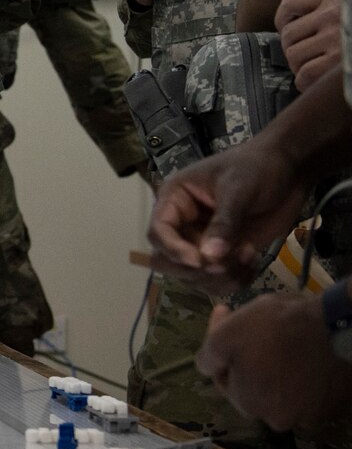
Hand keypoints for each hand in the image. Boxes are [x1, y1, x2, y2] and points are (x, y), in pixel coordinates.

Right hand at [147, 140, 305, 296]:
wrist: (289, 169)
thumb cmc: (256, 168)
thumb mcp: (238, 189)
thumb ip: (224, 223)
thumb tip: (209, 257)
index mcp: (175, 200)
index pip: (158, 232)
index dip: (173, 250)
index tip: (199, 262)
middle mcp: (183, 224)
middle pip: (169, 261)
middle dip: (196, 270)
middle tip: (226, 265)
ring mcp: (203, 241)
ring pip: (193, 276)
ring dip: (219, 278)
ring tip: (247, 258)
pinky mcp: (225, 254)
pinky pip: (218, 280)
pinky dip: (234, 280)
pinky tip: (252, 262)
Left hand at [196, 295, 351, 431]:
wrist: (334, 324)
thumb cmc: (272, 329)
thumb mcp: (224, 336)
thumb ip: (207, 358)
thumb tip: (206, 367)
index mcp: (249, 406)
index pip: (225, 378)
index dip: (223, 349)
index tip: (225, 316)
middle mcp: (279, 418)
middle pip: (252, 383)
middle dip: (245, 356)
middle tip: (246, 323)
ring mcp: (308, 411)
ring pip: (278, 384)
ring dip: (271, 361)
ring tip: (273, 332)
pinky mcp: (330, 398)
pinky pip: (304, 382)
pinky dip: (298, 365)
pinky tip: (297, 344)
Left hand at [276, 0, 342, 91]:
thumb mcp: (349, 5)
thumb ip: (331, 9)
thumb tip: (295, 26)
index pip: (291, 4)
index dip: (283, 21)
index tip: (287, 30)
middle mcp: (333, 14)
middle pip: (289, 36)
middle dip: (292, 49)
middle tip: (304, 57)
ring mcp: (335, 38)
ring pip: (294, 55)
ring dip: (299, 66)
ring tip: (312, 69)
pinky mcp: (337, 61)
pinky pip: (305, 74)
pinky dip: (305, 81)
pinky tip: (315, 81)